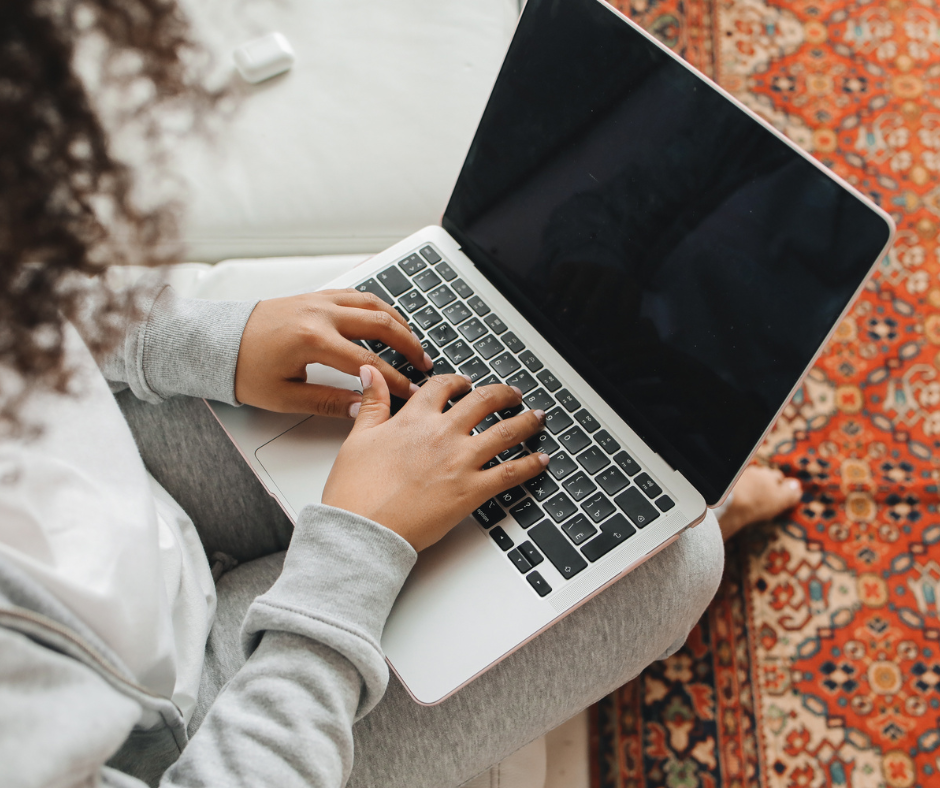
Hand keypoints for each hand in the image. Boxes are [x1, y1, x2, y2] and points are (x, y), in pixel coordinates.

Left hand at [234, 290, 432, 416]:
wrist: (217, 341)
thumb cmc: (243, 368)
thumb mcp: (284, 396)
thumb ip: (328, 402)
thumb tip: (364, 408)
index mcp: (313, 340)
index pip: (368, 363)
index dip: (396, 380)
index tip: (412, 392)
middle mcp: (320, 314)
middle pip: (381, 325)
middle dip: (409, 345)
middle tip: (425, 363)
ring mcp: (319, 300)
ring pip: (373, 304)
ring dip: (399, 322)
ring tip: (413, 342)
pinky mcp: (315, 296)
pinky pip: (357, 295)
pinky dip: (379, 306)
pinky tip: (388, 319)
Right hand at [322, 366, 549, 550]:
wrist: (363, 529)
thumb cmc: (356, 491)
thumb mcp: (359, 438)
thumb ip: (373, 403)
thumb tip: (372, 374)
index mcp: (415, 419)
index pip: (443, 387)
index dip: (458, 381)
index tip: (465, 383)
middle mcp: (443, 434)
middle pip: (483, 402)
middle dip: (503, 395)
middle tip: (513, 395)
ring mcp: (461, 461)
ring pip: (505, 432)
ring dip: (527, 422)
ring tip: (537, 418)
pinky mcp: (472, 490)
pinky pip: (511, 472)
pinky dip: (531, 464)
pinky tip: (542, 459)